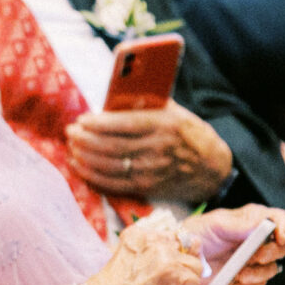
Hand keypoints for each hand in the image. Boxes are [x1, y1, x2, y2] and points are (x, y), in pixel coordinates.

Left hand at [67, 101, 233, 203]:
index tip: (81, 119)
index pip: (123, 124)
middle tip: (70, 131)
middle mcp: (157, 149)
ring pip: (107, 165)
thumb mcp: (174, 111)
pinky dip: (90, 175)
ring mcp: (151, 171)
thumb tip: (112, 97)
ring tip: (72, 146)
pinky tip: (78, 165)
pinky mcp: (146, 188)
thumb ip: (146, 104)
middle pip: (110, 146)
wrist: (213, 168)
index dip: (97, 123)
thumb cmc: (188, 133)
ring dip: (83, 156)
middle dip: (84, 139)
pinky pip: (112, 183)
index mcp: (163, 124)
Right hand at [85, 218, 205, 284]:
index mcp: (139, 234)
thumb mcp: (132, 261)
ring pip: (196, 266)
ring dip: (182, 284)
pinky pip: (194, 283)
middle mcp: (152, 238)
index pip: (175, 237)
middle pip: (188, 249)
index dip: (175, 257)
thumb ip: (154, 254)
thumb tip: (194, 248)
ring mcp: (163, 254)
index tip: (161, 272)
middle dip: (182, 269)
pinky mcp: (172, 271)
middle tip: (161, 284)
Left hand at [190, 205, 284, 284]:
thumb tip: (264, 225)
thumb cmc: (196, 234)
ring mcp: (254, 261)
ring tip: (237, 275)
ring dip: (257, 275)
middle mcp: (258, 240)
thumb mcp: (215, 224)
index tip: (280, 238)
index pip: (280, 218)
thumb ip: (240, 224)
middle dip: (270, 254)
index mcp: (253, 220)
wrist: (181, 258)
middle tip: (253, 258)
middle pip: (282, 248)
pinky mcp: (246, 279)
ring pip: (272, 270)